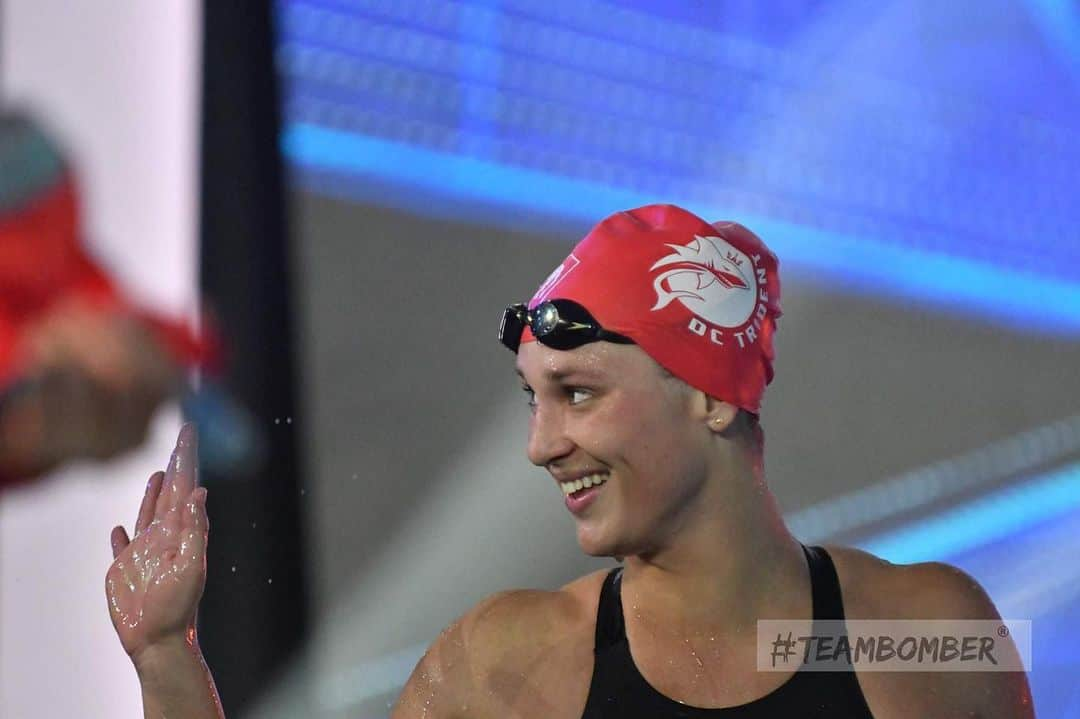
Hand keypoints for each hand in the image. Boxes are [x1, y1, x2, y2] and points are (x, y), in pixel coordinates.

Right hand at [105, 424, 207, 663]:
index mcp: (181, 531)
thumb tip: (199, 492)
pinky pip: (122, 547)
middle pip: (169, 493)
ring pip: (148, 514)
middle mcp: (164, 536)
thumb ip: (194, 528)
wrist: (159, 640)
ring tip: (158, 474)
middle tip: (182, 437)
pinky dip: (121, 535)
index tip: (189, 433)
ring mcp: (143, 552)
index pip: (184, 487)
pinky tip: (119, 527)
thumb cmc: (178, 606)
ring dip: (152, 494)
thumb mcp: (190, 564)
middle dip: (175, 466)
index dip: (186, 460)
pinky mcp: (124, 569)